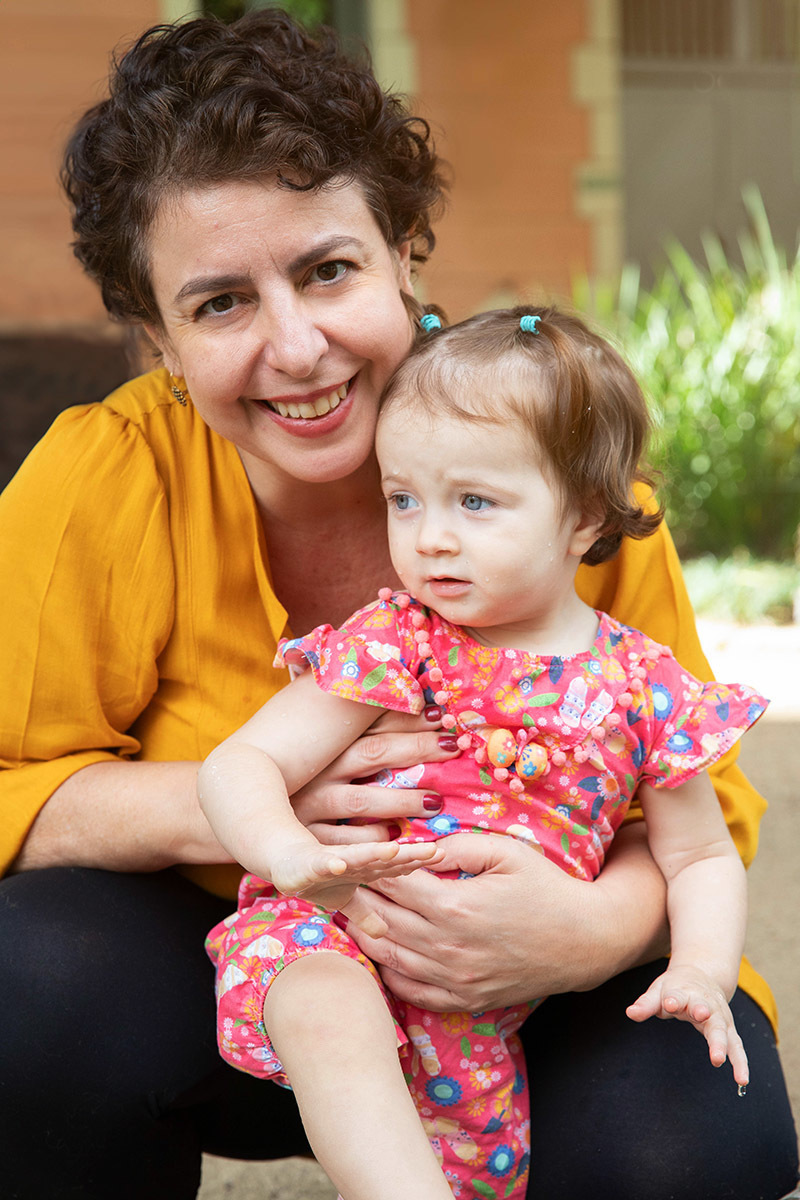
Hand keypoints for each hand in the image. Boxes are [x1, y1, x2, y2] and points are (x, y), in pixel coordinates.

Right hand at [269, 839, 443, 937]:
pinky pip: (318, 864)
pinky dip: (328, 864)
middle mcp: (349, 859)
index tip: (443, 857)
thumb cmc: (312, 874)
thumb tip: (383, 934)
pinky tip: (339, 865)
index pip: (396, 865)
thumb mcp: (340, 895)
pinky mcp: (305, 864)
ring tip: (395, 851)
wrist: (272, 855)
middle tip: (436, 851)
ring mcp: (328, 859)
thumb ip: (362, 911)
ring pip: (355, 855)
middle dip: (407, 854)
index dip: (418, 862)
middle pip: (383, 856)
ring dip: (373, 854)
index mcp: (362, 866)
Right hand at [290, 707, 459, 844]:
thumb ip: (359, 729)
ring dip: (402, 800)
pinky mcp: (308, 838)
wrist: (259, 821)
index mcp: (326, 743)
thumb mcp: (326, 754)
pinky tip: (396, 838)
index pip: (372, 722)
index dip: (408, 717)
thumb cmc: (306, 782)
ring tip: (435, 802)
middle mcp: (319, 770)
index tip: (442, 716)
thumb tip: (398, 690)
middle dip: (416, 748)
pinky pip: (346, 839)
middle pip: (373, 752)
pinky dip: (373, 838)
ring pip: (362, 799)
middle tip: (453, 748)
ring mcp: (310, 803)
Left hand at [342, 824, 668, 1011]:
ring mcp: (454, 979)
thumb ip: (456, 847)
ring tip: (342, 912)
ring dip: (362, 934)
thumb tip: (413, 843)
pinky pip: (410, 991)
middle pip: (381, 921)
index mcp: (455, 907)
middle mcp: (448, 948)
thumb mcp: (506, 852)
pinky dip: (387, 972)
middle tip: (333, 881)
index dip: (367, 867)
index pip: (392, 884)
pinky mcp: (464, 999)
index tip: (350, 853)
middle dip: (354, 898)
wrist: (586, 941)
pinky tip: (376, 952)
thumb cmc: (547, 888)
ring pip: (388, 958)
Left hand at [626, 963, 748, 1086]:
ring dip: (721, 1044)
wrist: (701, 976)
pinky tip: (742, 1080)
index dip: (674, 998)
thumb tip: (631, 1013)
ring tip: (718, 1059)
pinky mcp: (728, 1029)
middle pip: (705, 1010)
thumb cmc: (676, 988)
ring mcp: (719, 1016)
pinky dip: (740, 1062)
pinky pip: (736, 1047)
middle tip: (700, 1016)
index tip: (669, 1002)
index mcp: (684, 991)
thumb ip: (646, 1003)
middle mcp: (705, 1003)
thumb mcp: (659, 990)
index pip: (678, 995)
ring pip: (723, 1030)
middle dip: (703, 1014)